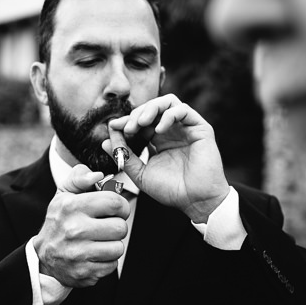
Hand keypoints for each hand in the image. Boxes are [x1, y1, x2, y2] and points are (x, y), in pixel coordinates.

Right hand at [34, 164, 129, 287]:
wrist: (43, 256)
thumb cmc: (59, 221)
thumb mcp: (64, 194)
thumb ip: (80, 178)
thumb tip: (98, 174)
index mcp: (72, 207)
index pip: (114, 203)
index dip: (121, 206)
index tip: (116, 210)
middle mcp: (74, 230)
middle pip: (120, 227)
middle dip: (117, 226)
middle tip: (106, 226)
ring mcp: (79, 253)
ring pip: (118, 248)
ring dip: (113, 244)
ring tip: (100, 241)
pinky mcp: (84, 272)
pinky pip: (112, 265)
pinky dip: (107, 261)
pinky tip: (95, 254)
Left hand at [104, 94, 229, 223]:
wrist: (196, 202)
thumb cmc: (171, 190)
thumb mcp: (141, 174)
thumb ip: (125, 156)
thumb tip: (105, 142)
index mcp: (158, 140)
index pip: (141, 121)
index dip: (126, 121)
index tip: (113, 127)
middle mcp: (172, 131)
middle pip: (152, 108)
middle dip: (136, 114)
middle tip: (128, 128)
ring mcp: (186, 128)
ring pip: (168, 102)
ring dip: (151, 108)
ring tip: (140, 123)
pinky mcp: (201, 128)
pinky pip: (183, 110)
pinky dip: (168, 115)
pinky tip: (159, 130)